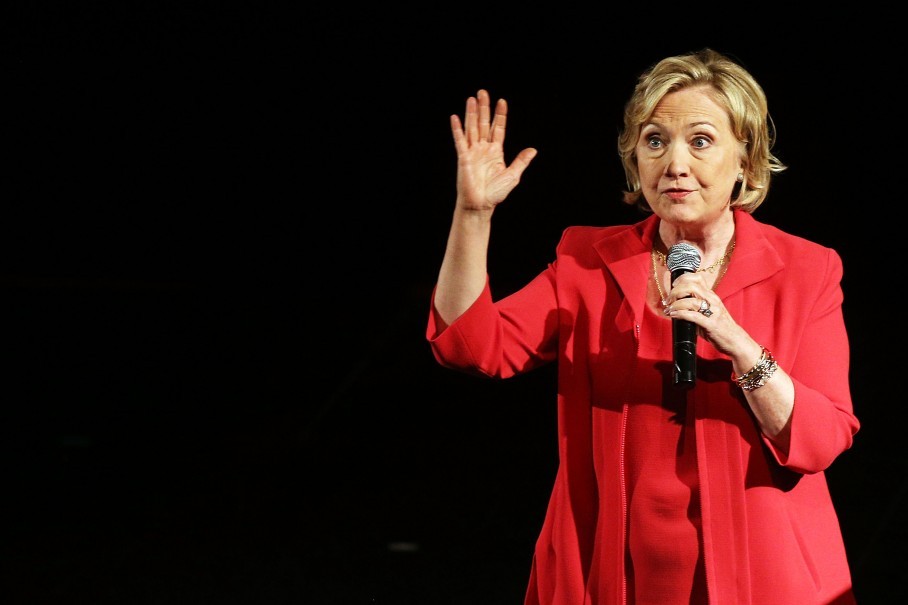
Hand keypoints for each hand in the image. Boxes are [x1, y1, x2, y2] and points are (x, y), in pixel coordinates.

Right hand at [450, 89, 536, 212]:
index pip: (498, 128)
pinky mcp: (463, 158)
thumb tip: (533, 150)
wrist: (481, 204)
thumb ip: (521, 161)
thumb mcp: (513, 175)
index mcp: (496, 152)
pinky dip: (457, 129)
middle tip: (483, 92)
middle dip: (484, 108)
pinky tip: (455, 117)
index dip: (500, 115)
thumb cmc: (496, 193)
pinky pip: (460, 141)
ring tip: (472, 99)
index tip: (502, 101)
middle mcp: (483, 149)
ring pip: (472, 128)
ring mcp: (473, 152)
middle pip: (483, 124)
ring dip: (471, 113)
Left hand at [662, 272, 758, 359]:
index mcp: (711, 296)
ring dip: (676, 304)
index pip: (697, 278)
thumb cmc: (719, 327)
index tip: (673, 286)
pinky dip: (680, 314)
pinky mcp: (711, 324)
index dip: (682, 279)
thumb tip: (675, 305)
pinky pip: (693, 315)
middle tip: (669, 300)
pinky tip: (673, 315)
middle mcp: (713, 300)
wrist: (735, 341)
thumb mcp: (708, 312)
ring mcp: (713, 311)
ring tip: (669, 309)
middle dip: (676, 291)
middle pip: (691, 286)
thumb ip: (695, 306)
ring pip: (691, 301)